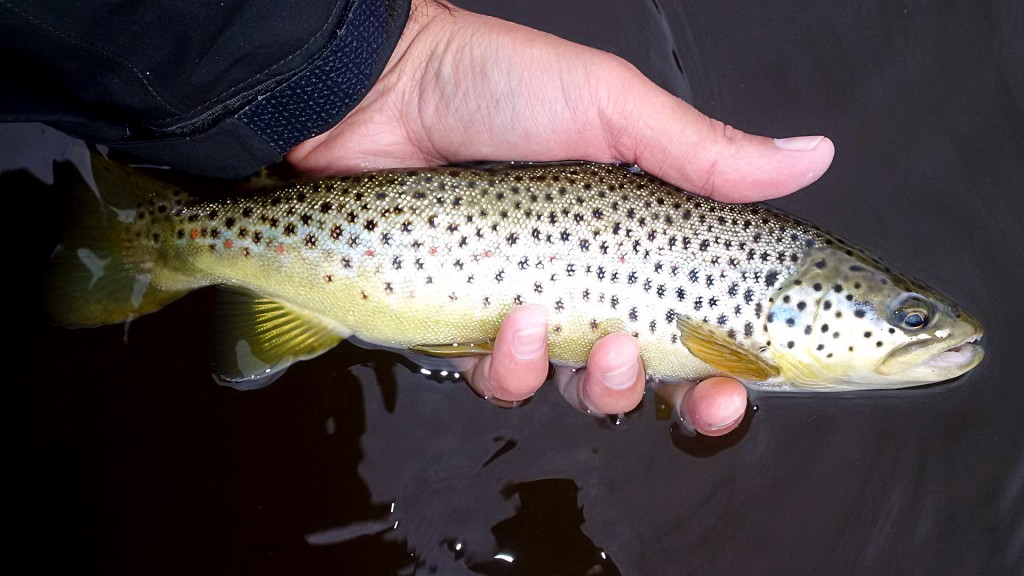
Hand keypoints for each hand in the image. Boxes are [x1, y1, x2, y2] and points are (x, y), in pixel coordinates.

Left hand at [286, 0, 833, 433]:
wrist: (381, 91)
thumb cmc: (494, 84)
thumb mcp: (612, 109)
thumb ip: (706, 153)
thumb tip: (811, 157)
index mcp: (637, 237)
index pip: (699, 317)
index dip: (727, 366)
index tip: (741, 384)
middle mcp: (587, 280)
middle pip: (645, 375)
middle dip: (666, 398)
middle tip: (674, 383)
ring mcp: (528, 307)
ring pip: (574, 391)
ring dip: (595, 386)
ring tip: (588, 339)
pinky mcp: (467, 325)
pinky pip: (501, 380)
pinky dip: (513, 367)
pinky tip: (512, 320)